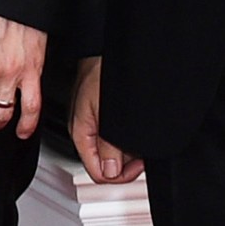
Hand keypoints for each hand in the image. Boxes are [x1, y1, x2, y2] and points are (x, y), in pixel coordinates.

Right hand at [70, 56, 142, 183]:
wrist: (102, 50)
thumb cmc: (101, 72)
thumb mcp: (106, 113)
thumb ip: (107, 144)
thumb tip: (111, 171)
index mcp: (81, 133)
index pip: (97, 172)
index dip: (119, 176)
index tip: (138, 167)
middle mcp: (86, 132)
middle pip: (105, 165)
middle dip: (126, 165)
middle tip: (143, 157)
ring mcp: (94, 125)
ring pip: (111, 153)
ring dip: (129, 153)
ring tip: (142, 142)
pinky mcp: (102, 117)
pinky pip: (115, 139)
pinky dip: (128, 140)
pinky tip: (137, 132)